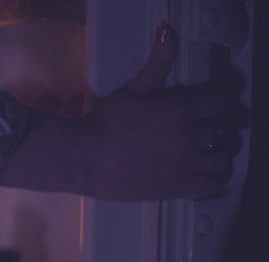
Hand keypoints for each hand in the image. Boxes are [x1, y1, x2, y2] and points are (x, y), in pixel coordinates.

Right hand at [78, 23, 234, 199]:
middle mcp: (188, 136)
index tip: (208, 107)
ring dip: (218, 153)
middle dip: (213, 128)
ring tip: (206, 153)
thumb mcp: (133, 90)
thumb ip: (157, 63)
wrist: (83, 158)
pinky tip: (205, 175)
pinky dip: (214, 180)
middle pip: (222, 129)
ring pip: (222, 158)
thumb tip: (167, 32)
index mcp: (180, 109)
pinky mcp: (177, 187)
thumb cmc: (103, 124)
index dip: (216, 102)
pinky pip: (211, 185)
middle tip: (201, 130)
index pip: (221, 101)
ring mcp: (185, 163)